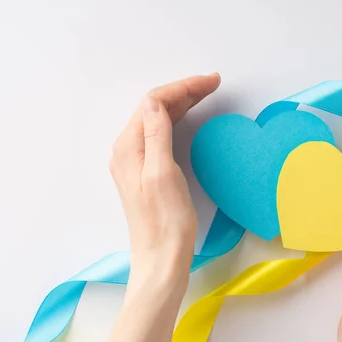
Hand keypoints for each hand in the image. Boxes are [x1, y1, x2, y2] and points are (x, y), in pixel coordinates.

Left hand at [109, 74, 220, 290]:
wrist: (161, 258)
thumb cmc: (166, 221)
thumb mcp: (163, 174)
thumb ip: (157, 134)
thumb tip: (153, 101)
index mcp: (129, 147)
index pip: (153, 103)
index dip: (182, 88)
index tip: (212, 83)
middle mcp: (127, 150)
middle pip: (154, 109)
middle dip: (184, 92)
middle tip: (214, 84)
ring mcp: (134, 161)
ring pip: (157, 121)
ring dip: (181, 105)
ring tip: (207, 94)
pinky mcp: (145, 172)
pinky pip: (159, 136)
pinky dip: (177, 122)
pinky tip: (190, 118)